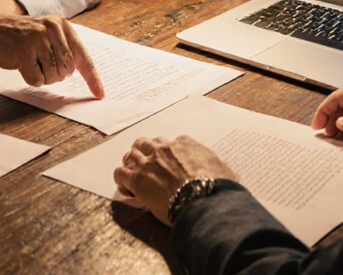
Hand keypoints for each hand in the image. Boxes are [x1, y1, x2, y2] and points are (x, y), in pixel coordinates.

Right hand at [0, 10, 105, 98]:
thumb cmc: (20, 36)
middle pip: (67, 71)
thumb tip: (84, 72)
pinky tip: (21, 64)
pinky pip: (37, 80)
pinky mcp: (24, 53)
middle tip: (41, 63)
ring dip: (42, 76)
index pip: (83, 56)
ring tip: (30, 61)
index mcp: (62, 25)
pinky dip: (30, 78)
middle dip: (56, 74)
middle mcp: (52, 30)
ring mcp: (38, 41)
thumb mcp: (46, 32)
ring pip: (53, 77)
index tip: (100, 94)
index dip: (92, 78)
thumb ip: (64, 47)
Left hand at [112, 135, 237, 225]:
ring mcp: (148, 162)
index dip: (166, 152)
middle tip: (144, 162)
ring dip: (130, 161)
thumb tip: (218, 169)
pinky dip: (120, 178)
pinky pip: (120, 173)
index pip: (170, 142)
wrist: (203, 200)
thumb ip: (213, 164)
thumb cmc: (216, 186)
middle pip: (146, 143)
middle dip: (144, 150)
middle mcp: (164, 148)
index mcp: (184, 144)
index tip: (167, 162)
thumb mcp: (222, 169)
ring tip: (131, 171)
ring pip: (131, 154)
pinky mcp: (137, 179)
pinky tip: (124, 186)